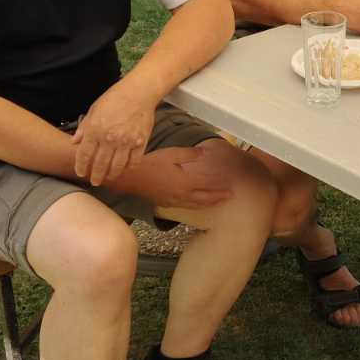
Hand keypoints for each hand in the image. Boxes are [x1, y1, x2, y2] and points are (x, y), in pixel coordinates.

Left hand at [71, 80, 156, 185]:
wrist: (138, 92)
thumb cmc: (114, 98)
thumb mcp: (94, 110)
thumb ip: (84, 127)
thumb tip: (74, 142)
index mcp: (95, 130)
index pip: (84, 155)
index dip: (81, 166)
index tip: (81, 172)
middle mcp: (109, 139)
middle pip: (100, 165)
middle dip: (96, 176)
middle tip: (95, 181)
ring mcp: (126, 142)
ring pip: (117, 166)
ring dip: (111, 174)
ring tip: (109, 177)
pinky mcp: (140, 143)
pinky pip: (134, 161)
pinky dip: (129, 167)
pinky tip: (125, 168)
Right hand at [109, 142, 234, 209]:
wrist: (129, 177)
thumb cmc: (149, 164)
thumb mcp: (171, 154)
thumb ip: (189, 154)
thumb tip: (203, 152)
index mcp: (185, 182)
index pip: (207, 185)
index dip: (219, 185)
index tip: (230, 183)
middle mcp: (181, 195)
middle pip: (205, 199)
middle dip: (218, 198)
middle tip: (230, 196)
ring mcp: (173, 201)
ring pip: (196, 205)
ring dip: (209, 203)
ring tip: (219, 201)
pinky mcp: (166, 203)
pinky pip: (186, 206)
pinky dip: (196, 205)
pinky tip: (197, 203)